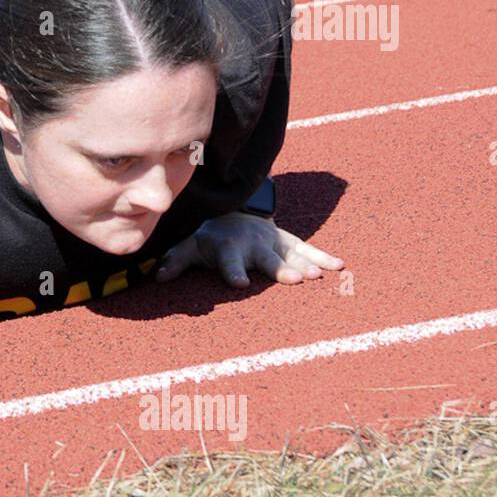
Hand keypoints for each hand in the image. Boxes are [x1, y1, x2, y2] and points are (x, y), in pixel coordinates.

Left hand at [153, 212, 343, 288]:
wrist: (232, 212)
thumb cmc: (207, 237)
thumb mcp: (188, 246)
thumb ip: (174, 261)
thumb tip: (156, 277)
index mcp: (228, 249)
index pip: (229, 262)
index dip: (233, 271)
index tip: (239, 283)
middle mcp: (253, 245)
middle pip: (267, 260)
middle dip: (279, 270)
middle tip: (293, 280)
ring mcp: (273, 243)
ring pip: (290, 255)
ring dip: (305, 264)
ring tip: (318, 275)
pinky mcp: (288, 242)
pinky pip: (307, 249)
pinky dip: (323, 257)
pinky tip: (339, 266)